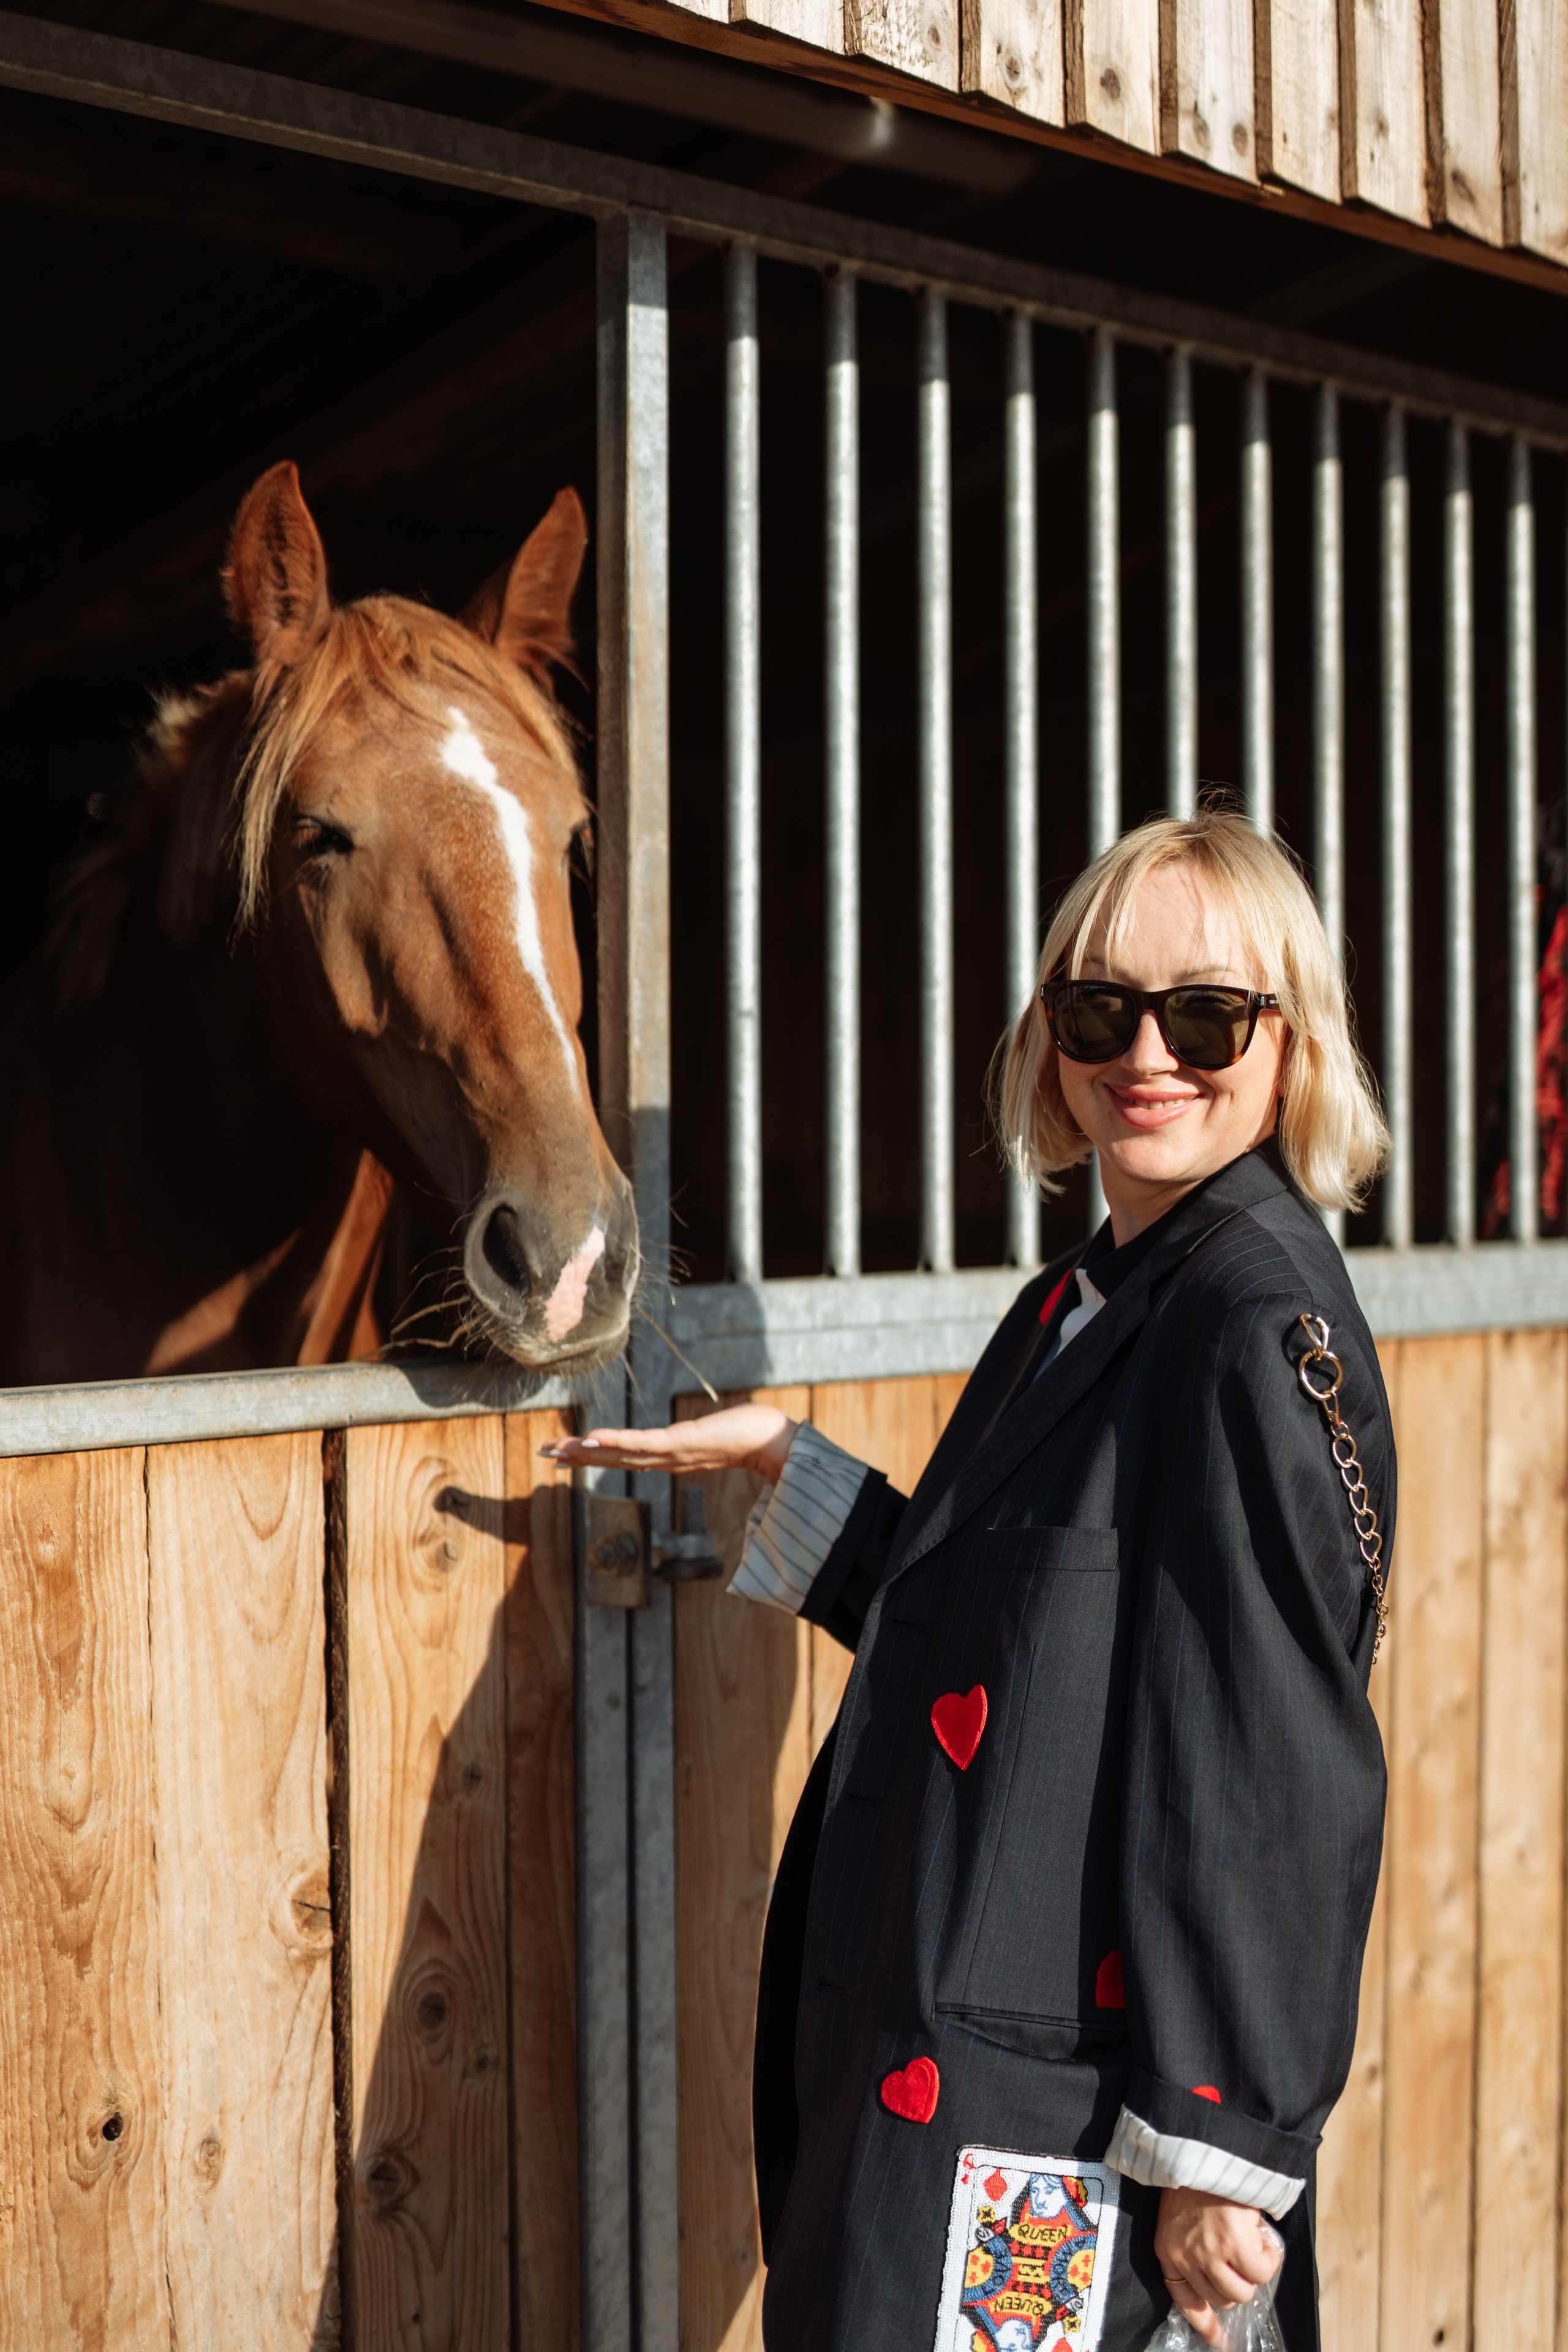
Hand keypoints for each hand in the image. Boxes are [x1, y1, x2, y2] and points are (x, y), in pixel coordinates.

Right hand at [538, 1403, 798, 1482]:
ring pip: (619, 1453)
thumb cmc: (746, 1434)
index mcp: (667, 1457)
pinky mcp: (679, 1443)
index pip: (621, 1457)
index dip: (591, 1457)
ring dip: (586, 1452)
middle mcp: (664, 1459)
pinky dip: (614, 1442)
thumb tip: (688, 1436)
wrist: (771, 1440)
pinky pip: (640, 1443)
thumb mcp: (711, 1437)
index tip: (564, 1456)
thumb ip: (695, 1440)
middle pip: (613, 1457)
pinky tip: (590, 1439)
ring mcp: (669, 1454)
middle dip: (577, 1457)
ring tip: (557, 1450)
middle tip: (544, 1455)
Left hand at [1154, 2188, 1281, 2348]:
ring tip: (1252, 2243)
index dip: (1207, 2325)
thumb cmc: (1195, 2181)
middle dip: (1236, 2283)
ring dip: (1253, 2272)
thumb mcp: (1181, 2220)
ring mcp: (1211, 2253)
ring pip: (1242, 2292)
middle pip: (1221, 2299)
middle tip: (1241, 2256)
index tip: (1221, 2341)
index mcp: (1169, 2252)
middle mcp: (1187, 2257)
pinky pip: (1261, 2272)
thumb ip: (1193, 2250)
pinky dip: (1268, 2259)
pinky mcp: (1235, 2244)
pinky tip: (1262, 2238)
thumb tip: (1221, 2283)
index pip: (1186, 2303)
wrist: (1203, 2147)